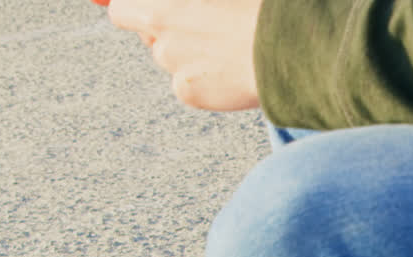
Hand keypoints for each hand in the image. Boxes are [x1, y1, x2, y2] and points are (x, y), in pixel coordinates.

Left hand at [102, 0, 262, 110]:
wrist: (290, 48)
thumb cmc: (260, 9)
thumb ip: (187, 2)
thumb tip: (163, 7)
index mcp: (166, 1)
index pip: (122, 8)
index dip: (136, 9)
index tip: (151, 13)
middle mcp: (159, 27)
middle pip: (147, 35)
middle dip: (165, 33)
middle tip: (203, 29)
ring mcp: (171, 62)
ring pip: (169, 59)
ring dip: (189, 54)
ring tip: (229, 48)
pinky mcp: (187, 91)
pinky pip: (186, 84)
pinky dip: (205, 80)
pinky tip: (233, 69)